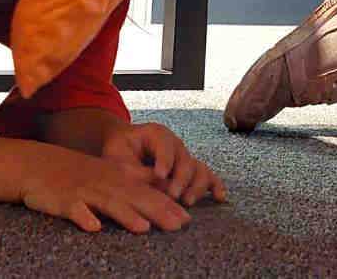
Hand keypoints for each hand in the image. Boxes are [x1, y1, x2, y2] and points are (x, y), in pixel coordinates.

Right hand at [19, 143, 193, 233]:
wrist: (37, 164)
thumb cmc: (76, 172)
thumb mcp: (108, 171)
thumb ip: (133, 180)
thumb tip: (162, 187)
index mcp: (117, 178)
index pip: (147, 192)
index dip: (167, 205)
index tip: (187, 219)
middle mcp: (105, 183)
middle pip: (134, 198)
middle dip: (157, 211)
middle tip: (178, 225)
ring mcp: (84, 191)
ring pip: (108, 204)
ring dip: (125, 215)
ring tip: (143, 228)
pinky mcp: (63, 200)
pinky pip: (74, 210)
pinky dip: (84, 217)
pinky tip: (94, 227)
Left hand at [101, 123, 227, 206]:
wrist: (124, 145)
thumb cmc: (119, 149)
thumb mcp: (118, 155)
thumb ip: (133, 169)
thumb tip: (151, 185)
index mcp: (156, 134)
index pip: (165, 145)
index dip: (165, 161)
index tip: (160, 176)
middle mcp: (175, 144)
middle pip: (185, 159)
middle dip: (181, 179)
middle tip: (173, 196)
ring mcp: (184, 157)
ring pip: (198, 168)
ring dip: (196, 186)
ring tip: (187, 201)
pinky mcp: (189, 171)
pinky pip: (206, 176)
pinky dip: (214, 185)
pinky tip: (219, 197)